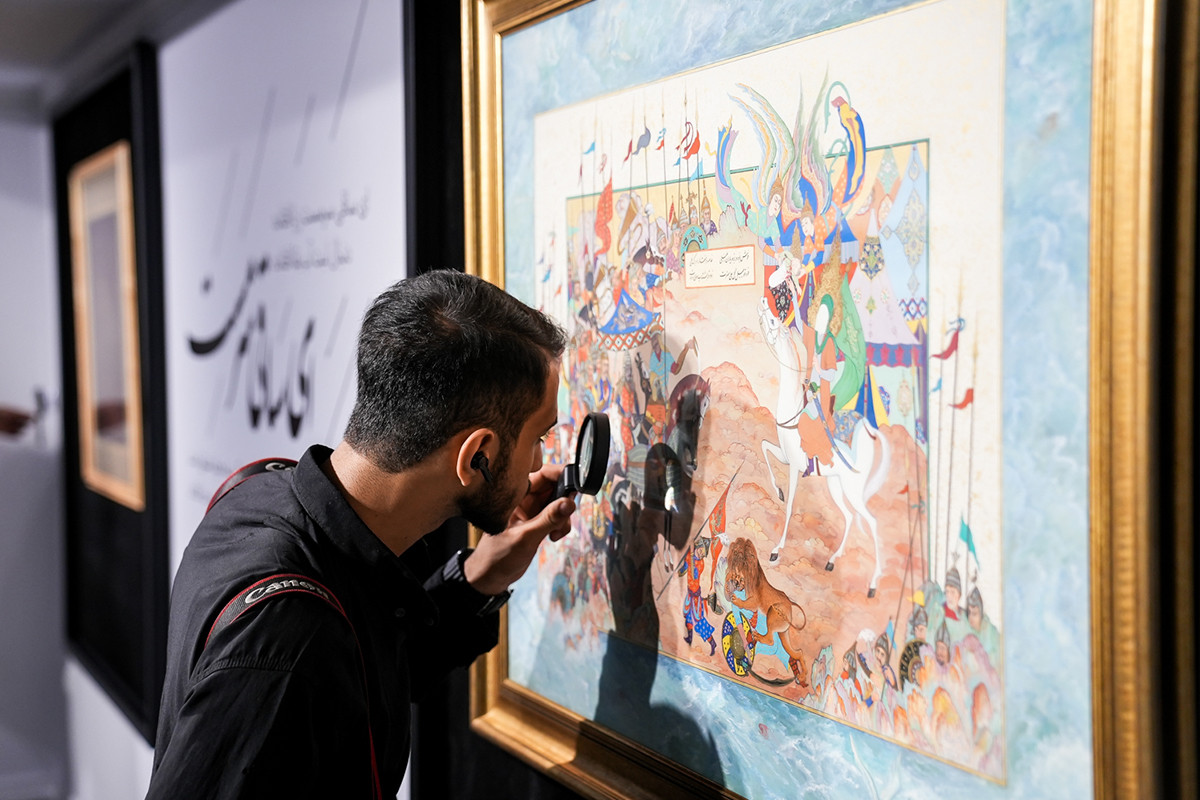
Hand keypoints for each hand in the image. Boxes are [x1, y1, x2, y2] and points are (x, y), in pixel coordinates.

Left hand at [463, 462, 576, 594]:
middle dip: (564, 500)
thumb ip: (548, 519)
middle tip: (566, 514)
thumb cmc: (496, 556)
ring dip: (563, 516)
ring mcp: (531, 510)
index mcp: (514, 494)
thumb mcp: (525, 537)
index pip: (542, 473)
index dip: (560, 475)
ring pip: (558, 502)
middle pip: (554, 486)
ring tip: (556, 532)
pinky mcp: (536, 522)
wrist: (491, 577)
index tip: (573, 486)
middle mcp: (523, 498)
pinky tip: (553, 537)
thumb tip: (569, 503)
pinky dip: (561, 525)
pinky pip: (556, 516)